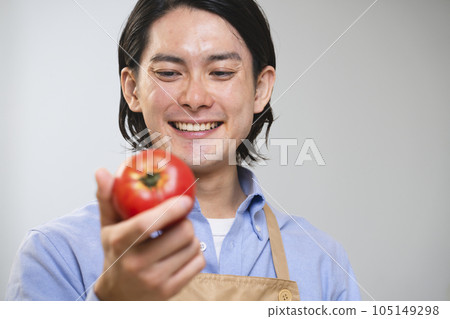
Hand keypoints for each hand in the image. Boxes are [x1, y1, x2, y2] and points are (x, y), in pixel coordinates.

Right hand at [93, 168, 204, 299]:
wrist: (117, 295)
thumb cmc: (116, 253)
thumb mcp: (108, 227)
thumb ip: (107, 198)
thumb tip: (102, 171)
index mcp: (120, 243)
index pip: (147, 224)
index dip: (170, 209)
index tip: (186, 199)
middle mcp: (136, 264)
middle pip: (181, 233)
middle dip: (184, 222)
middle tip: (177, 221)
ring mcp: (155, 280)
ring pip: (193, 246)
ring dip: (190, 238)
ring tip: (176, 238)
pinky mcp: (170, 290)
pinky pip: (199, 262)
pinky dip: (195, 254)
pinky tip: (180, 253)